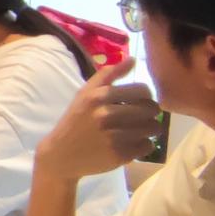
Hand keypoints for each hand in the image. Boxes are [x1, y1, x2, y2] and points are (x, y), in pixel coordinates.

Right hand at [35, 57, 160, 181]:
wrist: (61, 155)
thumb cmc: (75, 120)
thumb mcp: (85, 93)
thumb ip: (108, 74)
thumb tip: (133, 60)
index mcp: (99, 97)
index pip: (142, 90)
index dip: (145, 96)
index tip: (139, 102)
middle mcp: (106, 115)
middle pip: (151, 109)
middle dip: (150, 113)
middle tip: (141, 117)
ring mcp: (114, 137)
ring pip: (153, 128)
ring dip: (149, 129)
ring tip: (138, 130)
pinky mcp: (120, 155)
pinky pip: (148, 146)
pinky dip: (143, 144)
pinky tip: (131, 143)